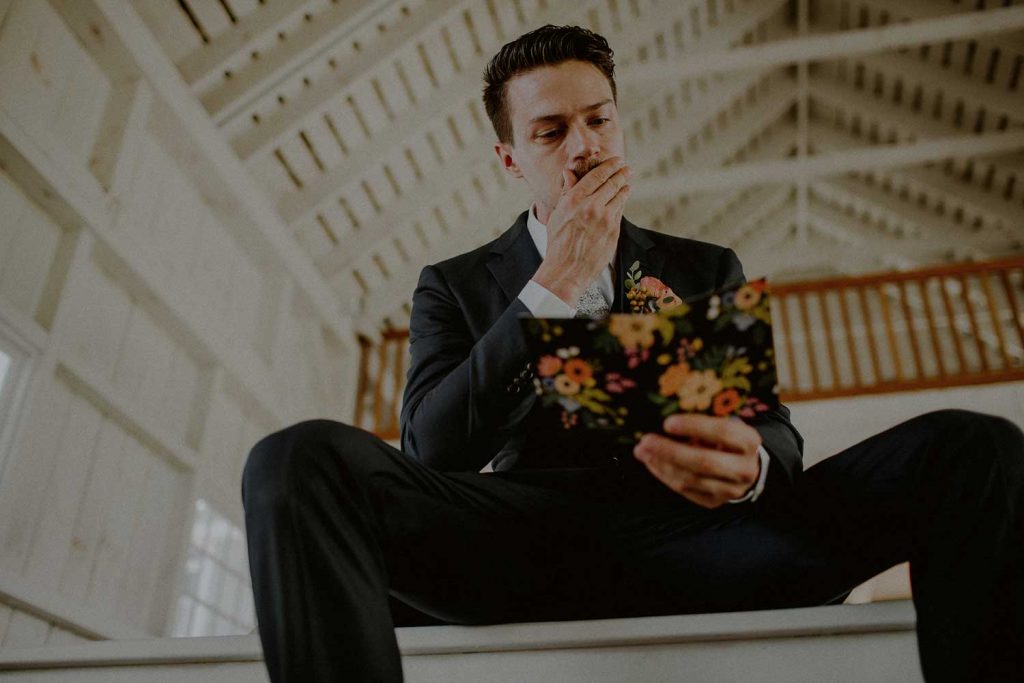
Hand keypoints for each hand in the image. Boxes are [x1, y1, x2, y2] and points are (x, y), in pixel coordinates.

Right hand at [532, 156, 631, 303]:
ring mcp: (605, 219)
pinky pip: (620, 212)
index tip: (616, 160)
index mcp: (575, 200)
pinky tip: (622, 199)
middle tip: (627, 168)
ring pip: (620, 196)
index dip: (609, 166)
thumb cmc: (558, 243)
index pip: (597, 176)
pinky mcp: (613, 231)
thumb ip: (567, 192)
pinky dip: (622, 203)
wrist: (567, 270)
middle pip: (612, 183)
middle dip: (622, 173)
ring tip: (627, 182)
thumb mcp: (557, 215)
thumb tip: (569, 172)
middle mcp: (592, 207)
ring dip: (625, 187)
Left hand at [633, 414, 761, 508]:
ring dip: (662, 464)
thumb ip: (702, 424)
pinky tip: (653, 463)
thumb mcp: (724, 425)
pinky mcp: (715, 502)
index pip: (722, 432)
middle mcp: (744, 468)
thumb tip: (667, 422)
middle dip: (670, 451)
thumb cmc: (728, 440)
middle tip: (645, 441)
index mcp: (748, 442)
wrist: (747, 467)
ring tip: (643, 451)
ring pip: (691, 479)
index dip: (694, 427)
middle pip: (704, 461)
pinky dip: (665, 476)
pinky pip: (685, 490)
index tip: (667, 423)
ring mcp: (730, 489)